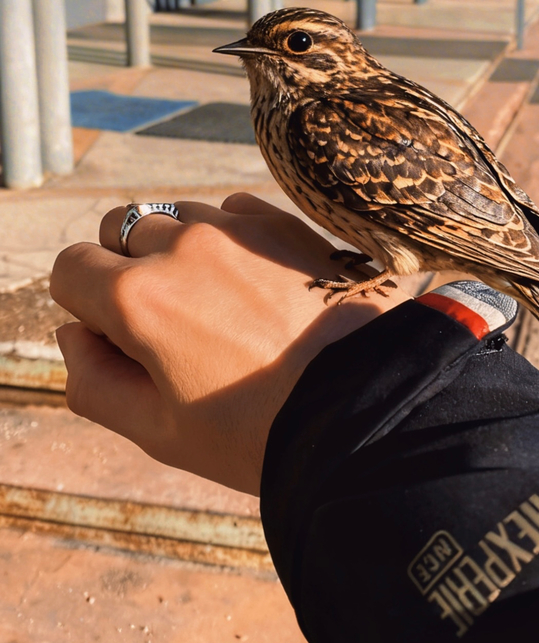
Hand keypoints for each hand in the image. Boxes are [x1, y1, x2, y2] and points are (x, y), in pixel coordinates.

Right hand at [50, 194, 407, 495]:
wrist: (364, 409)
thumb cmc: (258, 432)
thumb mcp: (158, 432)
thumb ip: (92, 382)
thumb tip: (73, 333)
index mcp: (136, 299)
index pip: (71, 268)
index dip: (87, 303)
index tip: (121, 334)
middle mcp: (178, 247)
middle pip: (122, 237)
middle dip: (133, 274)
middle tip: (177, 327)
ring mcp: (234, 227)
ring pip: (177, 219)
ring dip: (183, 252)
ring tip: (225, 307)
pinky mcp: (281, 221)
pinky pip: (231, 210)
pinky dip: (230, 238)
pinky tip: (259, 283)